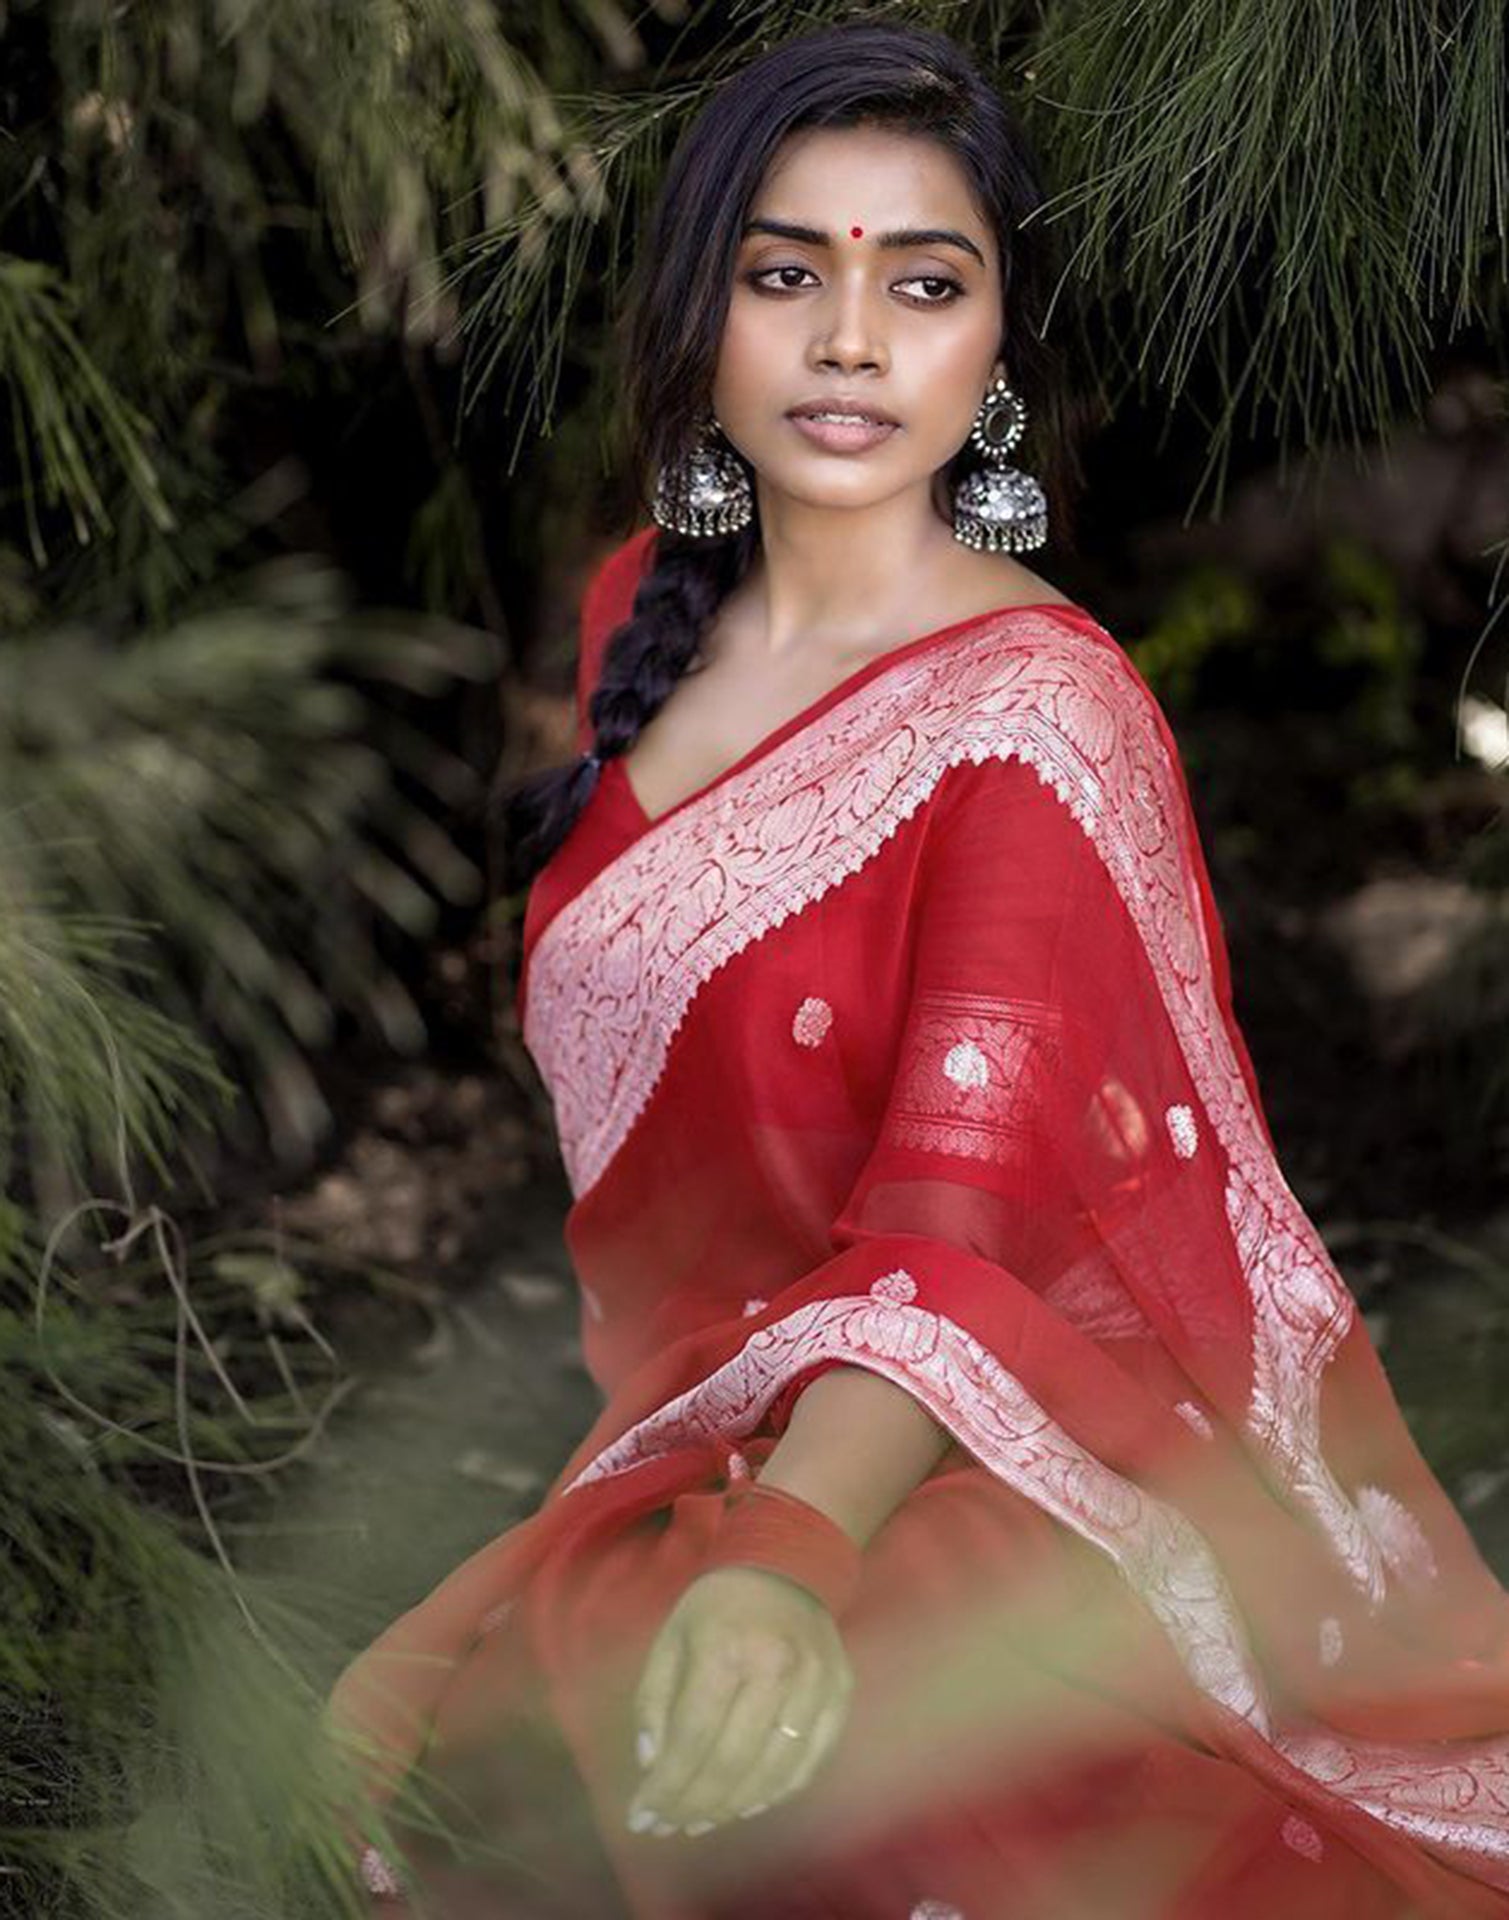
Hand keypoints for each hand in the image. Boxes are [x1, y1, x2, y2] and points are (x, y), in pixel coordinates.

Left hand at [626, 1565, 853, 1835]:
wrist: (786, 1562)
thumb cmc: (717, 1606)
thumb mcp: (671, 1639)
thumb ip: (654, 1701)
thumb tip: (654, 1765)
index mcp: (724, 1648)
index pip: (692, 1738)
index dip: (666, 1787)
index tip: (643, 1818)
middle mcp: (774, 1667)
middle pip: (732, 1761)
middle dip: (695, 1804)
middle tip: (670, 1826)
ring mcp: (814, 1681)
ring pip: (773, 1770)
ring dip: (733, 1807)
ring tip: (702, 1821)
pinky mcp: (840, 1691)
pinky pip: (812, 1760)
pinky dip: (779, 1792)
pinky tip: (749, 1803)